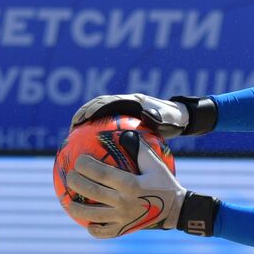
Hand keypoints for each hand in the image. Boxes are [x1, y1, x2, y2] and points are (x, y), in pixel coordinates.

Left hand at [64, 139, 184, 237]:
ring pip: (93, 215)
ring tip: (68, 202)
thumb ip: (138, 148)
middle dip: (76, 183)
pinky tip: (87, 223)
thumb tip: (122, 132)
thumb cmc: (164, 183)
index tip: (79, 160)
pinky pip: (104, 233)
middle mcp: (125, 202)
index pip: (102, 174)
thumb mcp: (154, 163)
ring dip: (77, 208)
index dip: (86, 166)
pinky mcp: (124, 230)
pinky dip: (93, 229)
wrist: (176, 209)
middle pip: (93, 192)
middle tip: (70, 176)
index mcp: (131, 185)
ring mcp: (123, 219)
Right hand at [71, 93, 188, 138]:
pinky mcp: (124, 121)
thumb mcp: (167, 117)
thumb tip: (147, 116)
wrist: (180, 117)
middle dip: (83, 114)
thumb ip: (157, 116)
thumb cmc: (173, 118)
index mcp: (132, 101)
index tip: (82, 119)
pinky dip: (99, 136)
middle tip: (73, 128)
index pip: (107, 102)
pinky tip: (94, 153)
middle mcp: (124, 104)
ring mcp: (123, 112)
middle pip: (98, 106)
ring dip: (87, 124)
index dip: (93, 108)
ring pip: (100, 116)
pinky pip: (108, 127)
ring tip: (76, 139)